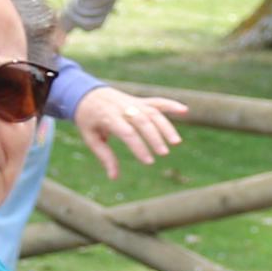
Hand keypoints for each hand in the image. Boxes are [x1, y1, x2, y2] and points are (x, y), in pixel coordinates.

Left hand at [70, 86, 185, 175]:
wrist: (87, 93)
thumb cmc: (88, 119)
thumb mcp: (90, 137)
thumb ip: (104, 156)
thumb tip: (114, 177)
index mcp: (108, 117)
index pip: (127, 132)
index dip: (139, 147)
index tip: (148, 162)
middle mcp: (123, 108)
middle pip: (142, 121)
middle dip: (154, 137)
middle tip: (163, 154)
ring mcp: (133, 102)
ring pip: (153, 112)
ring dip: (166, 126)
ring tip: (176, 142)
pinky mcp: (140, 100)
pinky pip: (157, 101)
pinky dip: (171, 105)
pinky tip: (185, 111)